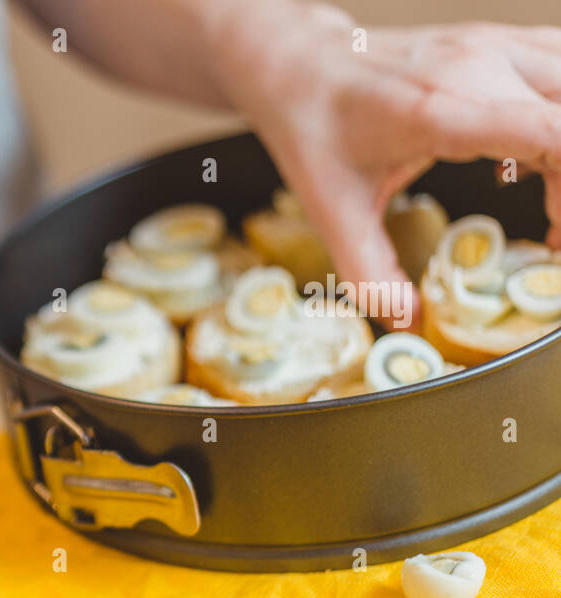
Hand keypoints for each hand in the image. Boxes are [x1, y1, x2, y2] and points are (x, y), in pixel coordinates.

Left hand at [215, 5, 560, 326]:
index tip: (552, 233)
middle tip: (549, 229)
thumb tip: (407, 321)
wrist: (298, 67)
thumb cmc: (314, 131)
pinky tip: (531, 156)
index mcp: (438, 110)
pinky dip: (560, 117)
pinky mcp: (497, 42)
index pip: (549, 128)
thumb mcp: (332, 213)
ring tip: (544, 195)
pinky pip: (560, 68)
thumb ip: (370, 275)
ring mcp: (491, 47)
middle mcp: (476, 66)